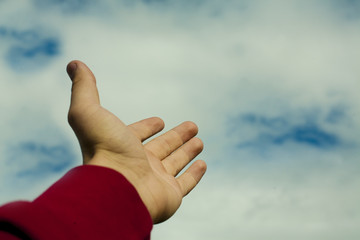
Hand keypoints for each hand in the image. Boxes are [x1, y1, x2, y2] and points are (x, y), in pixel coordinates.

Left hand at [66, 60, 206, 222]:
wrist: (115, 191)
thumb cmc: (103, 150)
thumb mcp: (88, 112)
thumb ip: (84, 88)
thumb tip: (73, 63)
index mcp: (123, 146)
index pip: (138, 133)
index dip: (147, 126)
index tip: (159, 121)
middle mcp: (139, 163)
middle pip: (163, 147)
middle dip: (177, 136)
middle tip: (192, 125)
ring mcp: (156, 180)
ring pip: (176, 163)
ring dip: (188, 151)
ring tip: (200, 141)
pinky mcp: (171, 195)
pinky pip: (186, 183)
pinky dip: (195, 174)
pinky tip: (203, 163)